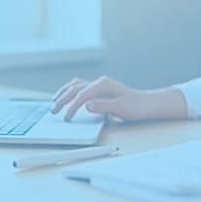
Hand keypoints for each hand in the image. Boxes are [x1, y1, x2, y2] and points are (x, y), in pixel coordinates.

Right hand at [52, 77, 182, 122]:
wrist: (147, 104)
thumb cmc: (136, 106)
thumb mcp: (121, 108)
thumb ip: (103, 106)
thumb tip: (86, 105)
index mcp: (103, 85)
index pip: (82, 95)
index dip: (72, 107)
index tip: (67, 118)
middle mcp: (100, 82)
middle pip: (75, 88)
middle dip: (62, 99)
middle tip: (53, 111)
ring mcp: (99, 85)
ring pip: (75, 86)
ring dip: (64, 93)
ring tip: (54, 103)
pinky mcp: (99, 90)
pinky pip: (80, 88)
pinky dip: (70, 92)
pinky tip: (65, 97)